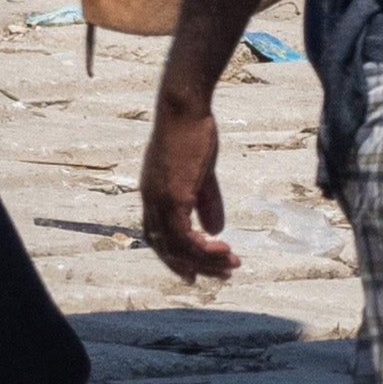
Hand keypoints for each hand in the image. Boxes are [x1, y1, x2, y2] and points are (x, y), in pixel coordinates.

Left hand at [136, 90, 233, 282]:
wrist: (184, 107)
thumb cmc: (193, 132)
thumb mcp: (202, 173)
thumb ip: (206, 202)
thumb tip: (216, 230)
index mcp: (153, 195)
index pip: (159, 237)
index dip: (176, 258)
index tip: (196, 274)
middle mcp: (151, 202)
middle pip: (166, 248)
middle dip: (193, 267)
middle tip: (221, 276)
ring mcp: (159, 200)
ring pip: (177, 247)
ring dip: (205, 261)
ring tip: (231, 265)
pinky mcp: (173, 196)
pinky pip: (185, 235)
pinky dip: (203, 249)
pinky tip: (224, 248)